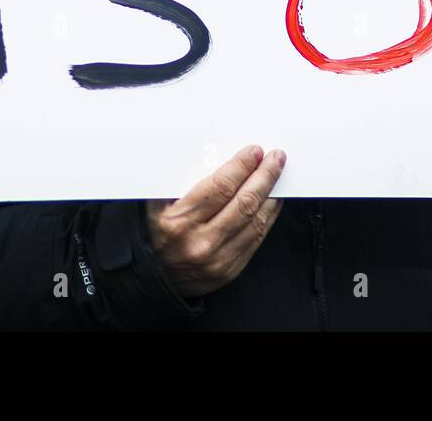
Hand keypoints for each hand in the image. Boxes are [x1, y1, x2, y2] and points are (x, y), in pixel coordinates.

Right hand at [145, 145, 286, 297]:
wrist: (156, 278)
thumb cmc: (156, 234)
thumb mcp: (155, 205)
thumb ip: (177, 181)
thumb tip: (209, 153)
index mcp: (179, 222)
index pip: (220, 188)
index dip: (241, 167)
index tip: (253, 152)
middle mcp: (201, 242)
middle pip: (244, 202)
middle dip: (264, 176)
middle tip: (275, 158)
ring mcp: (219, 260)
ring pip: (255, 220)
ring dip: (270, 194)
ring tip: (276, 174)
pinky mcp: (231, 270)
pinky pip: (257, 238)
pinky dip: (268, 215)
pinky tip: (272, 200)